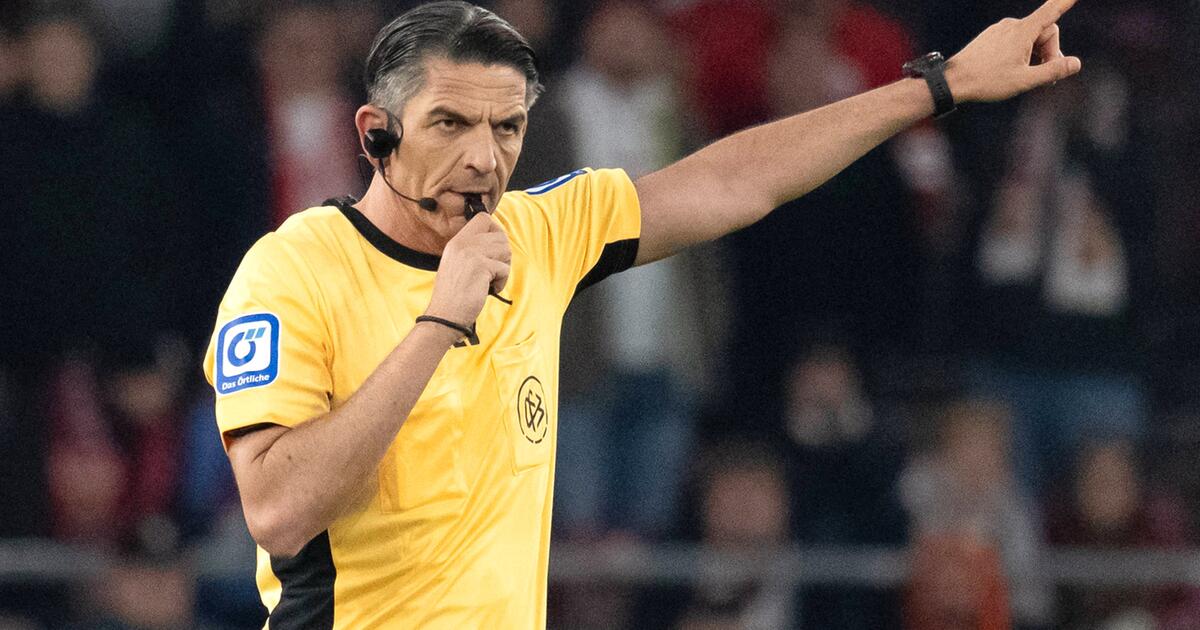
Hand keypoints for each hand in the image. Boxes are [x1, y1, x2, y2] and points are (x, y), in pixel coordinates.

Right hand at [425, 214, 510, 325]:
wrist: (445, 315)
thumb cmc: (454, 295)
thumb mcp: (457, 264)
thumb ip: (473, 249)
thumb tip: (500, 241)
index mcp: (457, 241)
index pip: (484, 218)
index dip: (496, 232)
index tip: (493, 251)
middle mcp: (463, 243)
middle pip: (501, 236)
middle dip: (503, 256)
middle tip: (491, 272)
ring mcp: (471, 253)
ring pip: (506, 251)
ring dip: (502, 269)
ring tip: (488, 281)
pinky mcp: (480, 266)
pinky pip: (505, 269)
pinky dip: (501, 282)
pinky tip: (487, 290)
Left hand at [946, 0, 1082, 102]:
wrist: (953, 81)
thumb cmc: (988, 81)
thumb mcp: (1025, 80)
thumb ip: (1052, 71)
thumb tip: (1076, 64)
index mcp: (1022, 32)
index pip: (1051, 11)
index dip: (1065, 1)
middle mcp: (1011, 25)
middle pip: (1043, 33)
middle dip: (1049, 53)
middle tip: (1046, 79)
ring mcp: (999, 30)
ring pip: (1028, 38)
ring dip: (1035, 55)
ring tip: (1026, 76)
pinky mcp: (990, 36)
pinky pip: (1013, 40)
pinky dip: (1020, 53)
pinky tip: (1011, 70)